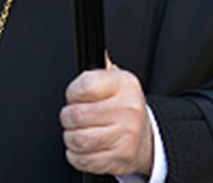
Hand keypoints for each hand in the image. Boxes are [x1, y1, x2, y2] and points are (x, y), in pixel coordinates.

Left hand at [61, 56, 152, 176]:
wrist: (145, 138)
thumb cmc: (123, 108)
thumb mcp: (117, 82)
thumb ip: (100, 70)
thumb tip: (97, 52)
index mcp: (125, 84)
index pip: (84, 85)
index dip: (72, 93)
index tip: (75, 97)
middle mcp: (128, 109)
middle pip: (77, 115)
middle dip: (67, 118)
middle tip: (73, 118)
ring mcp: (126, 135)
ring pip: (78, 139)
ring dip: (71, 138)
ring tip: (78, 133)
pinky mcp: (120, 158)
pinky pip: (84, 160)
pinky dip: (76, 156)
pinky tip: (84, 149)